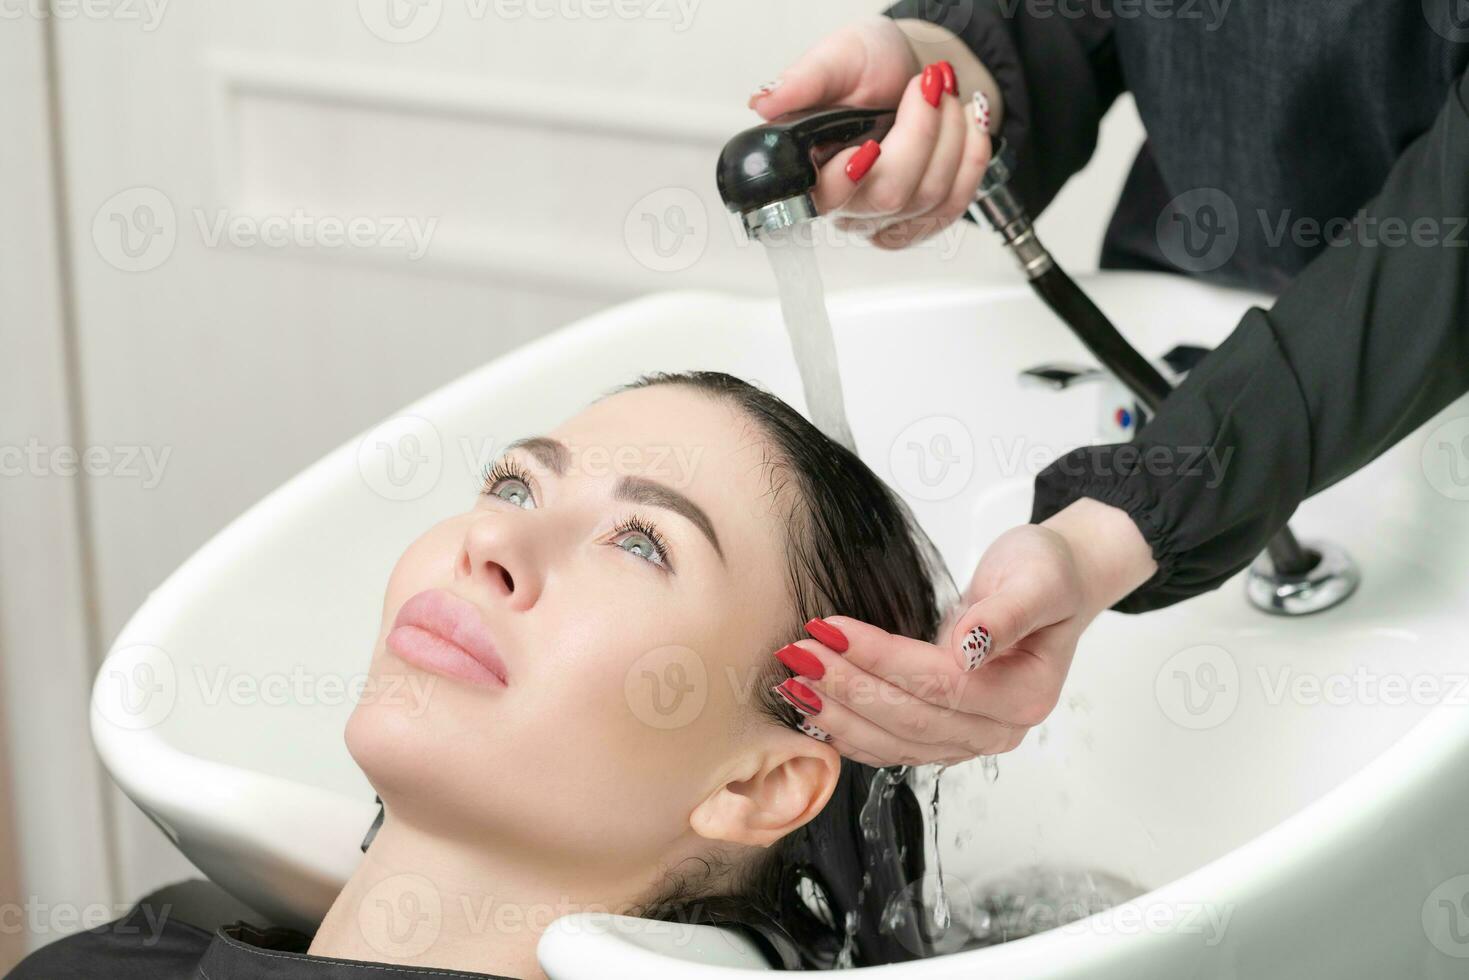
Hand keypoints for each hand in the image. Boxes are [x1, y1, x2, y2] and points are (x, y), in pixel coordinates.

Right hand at [747, 16, 995, 249]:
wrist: (920, 71)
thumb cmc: (872, 67)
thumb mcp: (837, 58)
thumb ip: (804, 80)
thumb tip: (764, 103)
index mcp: (811, 167)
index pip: (820, 198)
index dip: (845, 181)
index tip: (868, 147)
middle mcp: (845, 203)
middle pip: (888, 195)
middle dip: (922, 132)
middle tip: (929, 83)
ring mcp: (885, 217)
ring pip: (928, 198)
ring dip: (952, 135)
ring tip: (945, 92)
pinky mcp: (921, 222)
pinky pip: (955, 204)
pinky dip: (973, 156)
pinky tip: (968, 123)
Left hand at [778, 500, 1157, 766]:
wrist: (1053, 584)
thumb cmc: (1046, 573)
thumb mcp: (1039, 578)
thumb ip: (1009, 613)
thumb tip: (970, 647)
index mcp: (1026, 695)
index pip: (941, 684)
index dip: (881, 658)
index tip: (831, 628)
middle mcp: (999, 730)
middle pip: (911, 718)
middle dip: (848, 687)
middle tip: (797, 654)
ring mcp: (971, 739)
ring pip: (895, 741)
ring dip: (839, 716)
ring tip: (792, 682)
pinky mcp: (946, 735)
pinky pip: (892, 746)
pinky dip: (849, 733)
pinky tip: (813, 712)